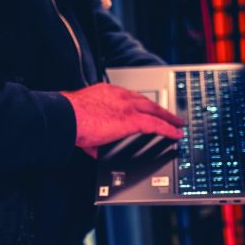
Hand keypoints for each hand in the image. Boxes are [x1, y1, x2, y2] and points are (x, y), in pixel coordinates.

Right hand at [60, 83, 184, 152]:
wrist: (68, 116)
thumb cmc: (70, 119)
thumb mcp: (83, 125)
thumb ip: (93, 138)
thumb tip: (94, 149)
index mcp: (106, 94)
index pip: (128, 98)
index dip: (139, 104)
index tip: (145, 108)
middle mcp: (119, 96)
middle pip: (146, 101)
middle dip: (159, 108)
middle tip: (169, 114)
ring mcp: (127, 106)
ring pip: (155, 110)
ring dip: (167, 117)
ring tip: (177, 123)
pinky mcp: (132, 120)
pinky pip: (156, 123)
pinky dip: (168, 128)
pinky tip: (176, 134)